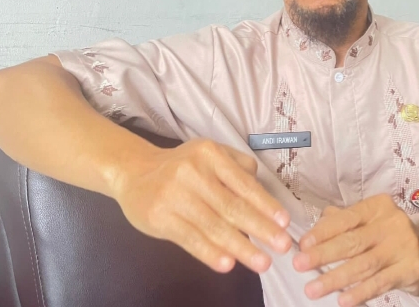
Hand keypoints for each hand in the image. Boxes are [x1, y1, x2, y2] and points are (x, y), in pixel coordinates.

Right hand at [111, 139, 291, 273]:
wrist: (134, 172)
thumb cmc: (181, 166)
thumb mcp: (209, 154)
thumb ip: (238, 167)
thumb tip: (263, 194)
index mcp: (210, 154)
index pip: (243, 183)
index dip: (265, 204)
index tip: (284, 222)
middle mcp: (192, 172)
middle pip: (231, 206)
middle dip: (260, 228)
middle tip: (282, 246)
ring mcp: (174, 195)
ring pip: (213, 225)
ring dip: (241, 247)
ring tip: (262, 262)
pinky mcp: (159, 217)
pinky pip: (190, 238)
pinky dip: (210, 252)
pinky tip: (228, 264)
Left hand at [292, 194, 418, 306]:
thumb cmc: (392, 236)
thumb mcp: (371, 221)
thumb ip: (344, 221)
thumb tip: (315, 226)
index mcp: (377, 207)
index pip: (346, 218)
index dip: (323, 231)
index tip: (302, 244)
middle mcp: (391, 223)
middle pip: (352, 241)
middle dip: (323, 254)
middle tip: (299, 264)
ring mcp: (403, 247)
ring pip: (363, 264)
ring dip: (335, 278)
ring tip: (312, 289)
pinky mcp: (411, 269)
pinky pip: (380, 283)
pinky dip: (359, 292)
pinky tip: (342, 300)